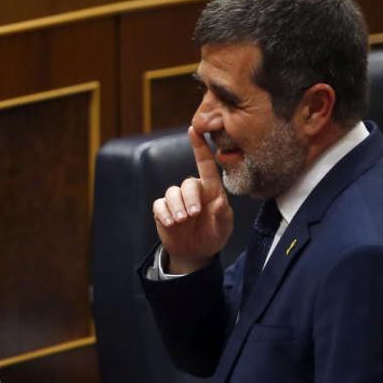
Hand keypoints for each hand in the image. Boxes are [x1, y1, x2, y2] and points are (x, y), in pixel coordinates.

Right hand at [152, 126, 232, 273]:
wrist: (195, 253)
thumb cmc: (213, 235)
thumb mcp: (223, 228)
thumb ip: (222, 215)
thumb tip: (219, 201)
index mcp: (210, 189)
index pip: (205, 164)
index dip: (200, 147)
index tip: (194, 130)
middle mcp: (192, 191)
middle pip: (187, 183)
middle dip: (189, 198)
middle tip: (193, 215)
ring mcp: (176, 200)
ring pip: (171, 193)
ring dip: (176, 207)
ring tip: (181, 221)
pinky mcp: (162, 210)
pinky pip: (159, 205)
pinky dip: (164, 214)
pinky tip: (170, 224)